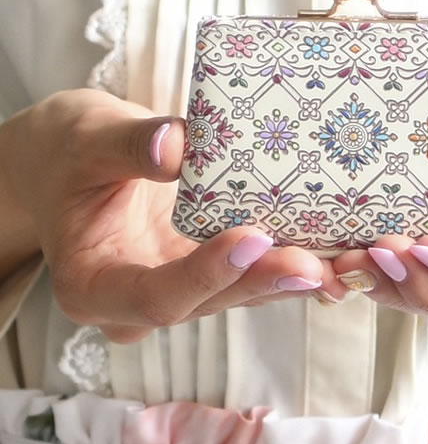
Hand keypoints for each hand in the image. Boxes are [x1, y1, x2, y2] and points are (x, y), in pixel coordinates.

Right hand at [1, 89, 344, 342]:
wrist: (77, 162)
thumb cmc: (72, 152)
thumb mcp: (88, 140)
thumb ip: (128, 145)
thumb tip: (176, 146)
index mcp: (95, 284)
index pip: (151, 297)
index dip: (203, 275)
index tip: (249, 237)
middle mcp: (140, 300)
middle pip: (208, 303)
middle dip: (263, 283)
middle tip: (313, 265)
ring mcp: (179, 286)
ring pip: (238, 293)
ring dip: (289, 280)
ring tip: (340, 263)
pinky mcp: (208, 267)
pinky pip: (251, 271)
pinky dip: (290, 261)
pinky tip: (333, 251)